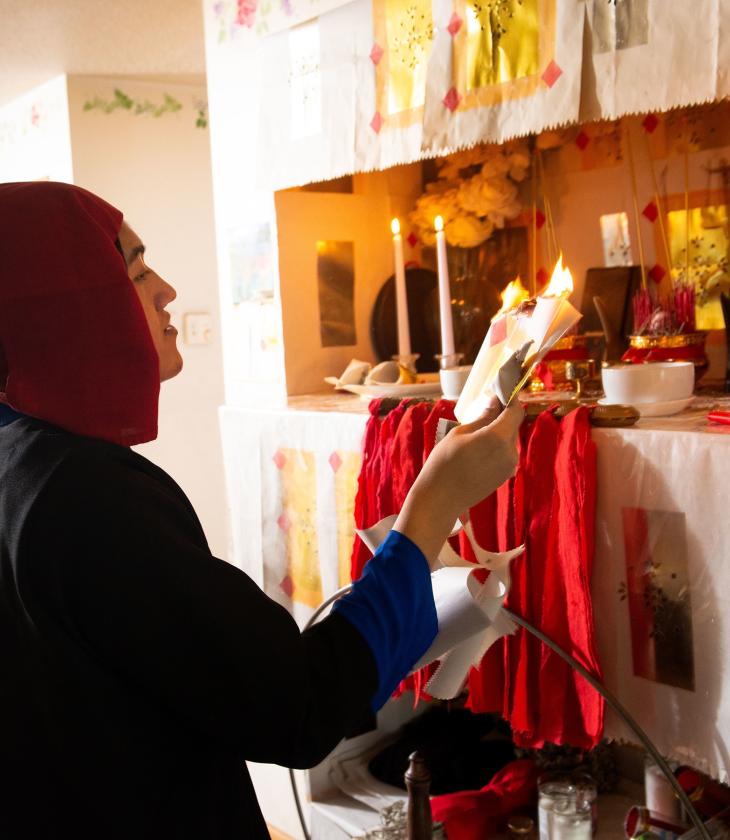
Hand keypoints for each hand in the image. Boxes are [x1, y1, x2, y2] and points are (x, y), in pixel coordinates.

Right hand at [394, 397, 523, 564]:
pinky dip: (496, 447)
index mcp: (497, 438)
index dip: (510, 400)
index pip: (515, 412)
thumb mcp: (459, 434)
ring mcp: (509, 466)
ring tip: (476, 434)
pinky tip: (477, 450)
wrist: (441, 499)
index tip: (500, 393)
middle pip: (512, 425)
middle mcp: (509, 452)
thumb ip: (482, 418)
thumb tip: (495, 402)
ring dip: (498, 432)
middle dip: (501, 416)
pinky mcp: (505, 476)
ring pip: (508, 440)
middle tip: (484, 410)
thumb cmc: (443, 463)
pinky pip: (505, 454)